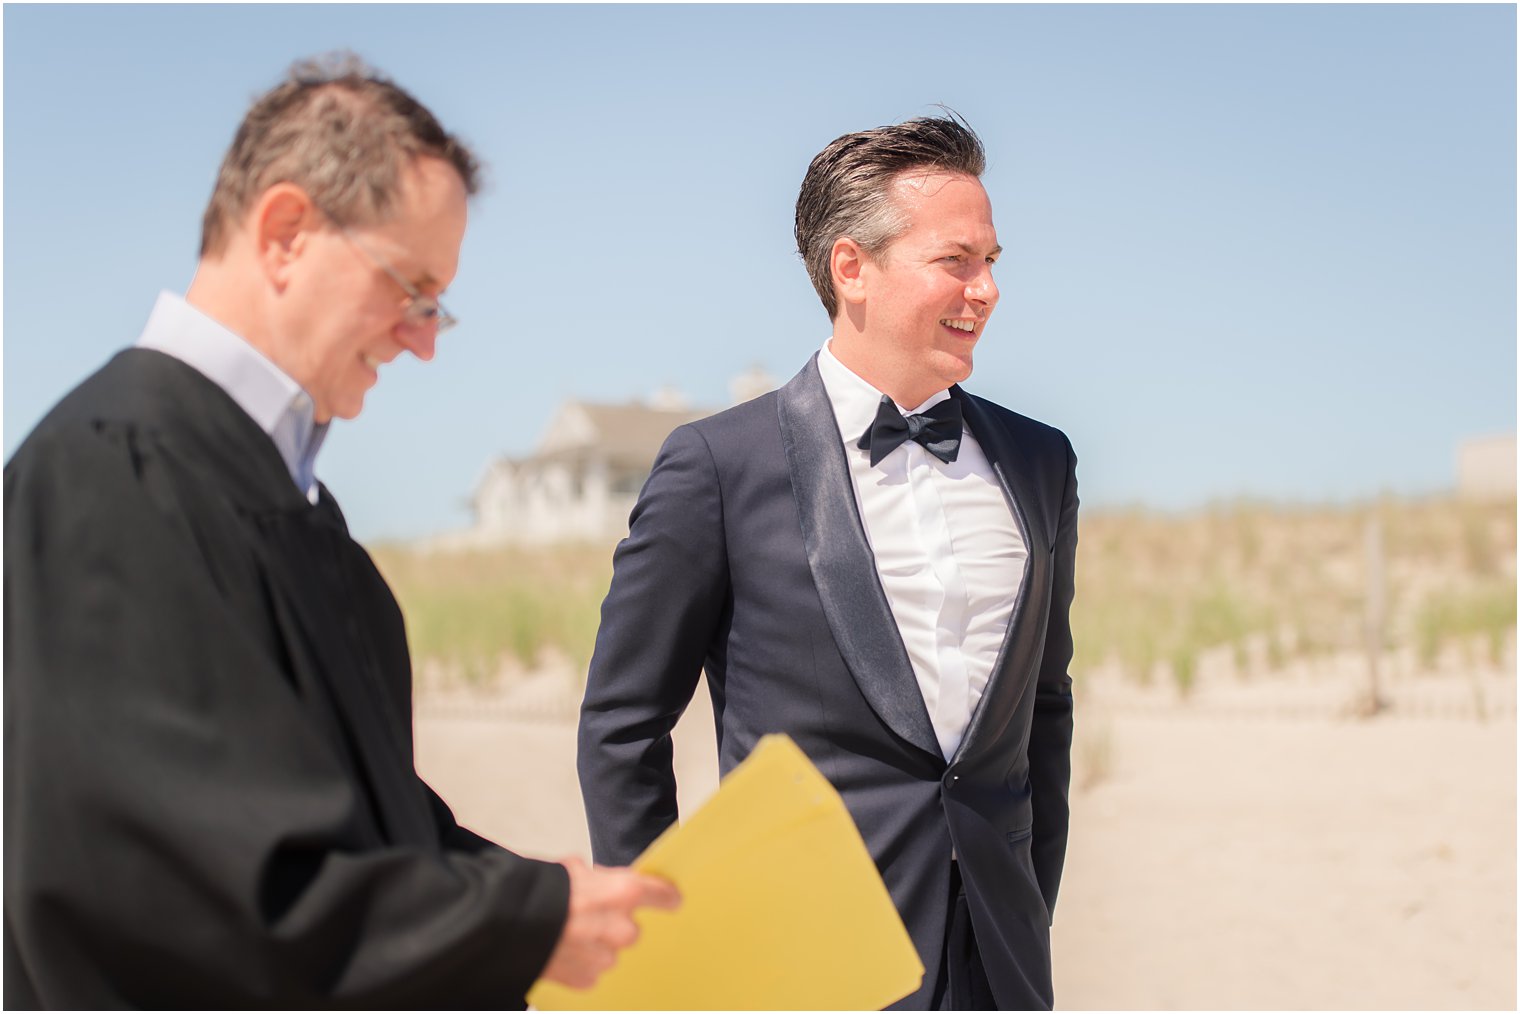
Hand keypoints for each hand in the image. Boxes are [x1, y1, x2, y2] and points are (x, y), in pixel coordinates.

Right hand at [539, 856, 681, 988]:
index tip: (670, 899)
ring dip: (596, 944)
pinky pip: (592, 970)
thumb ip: (602, 879)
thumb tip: (608, 885)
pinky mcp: (588, 979)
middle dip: (615, 922)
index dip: (665, 896)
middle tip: (588, 914)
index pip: (664, 896)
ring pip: (610, 951)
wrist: (508, 922)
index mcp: (625, 894)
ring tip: (568, 933)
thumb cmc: (539, 891)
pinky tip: (562, 949)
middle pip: (632, 928)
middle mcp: (623, 930)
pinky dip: (581, 962)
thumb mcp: (575, 868)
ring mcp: (606, 959)